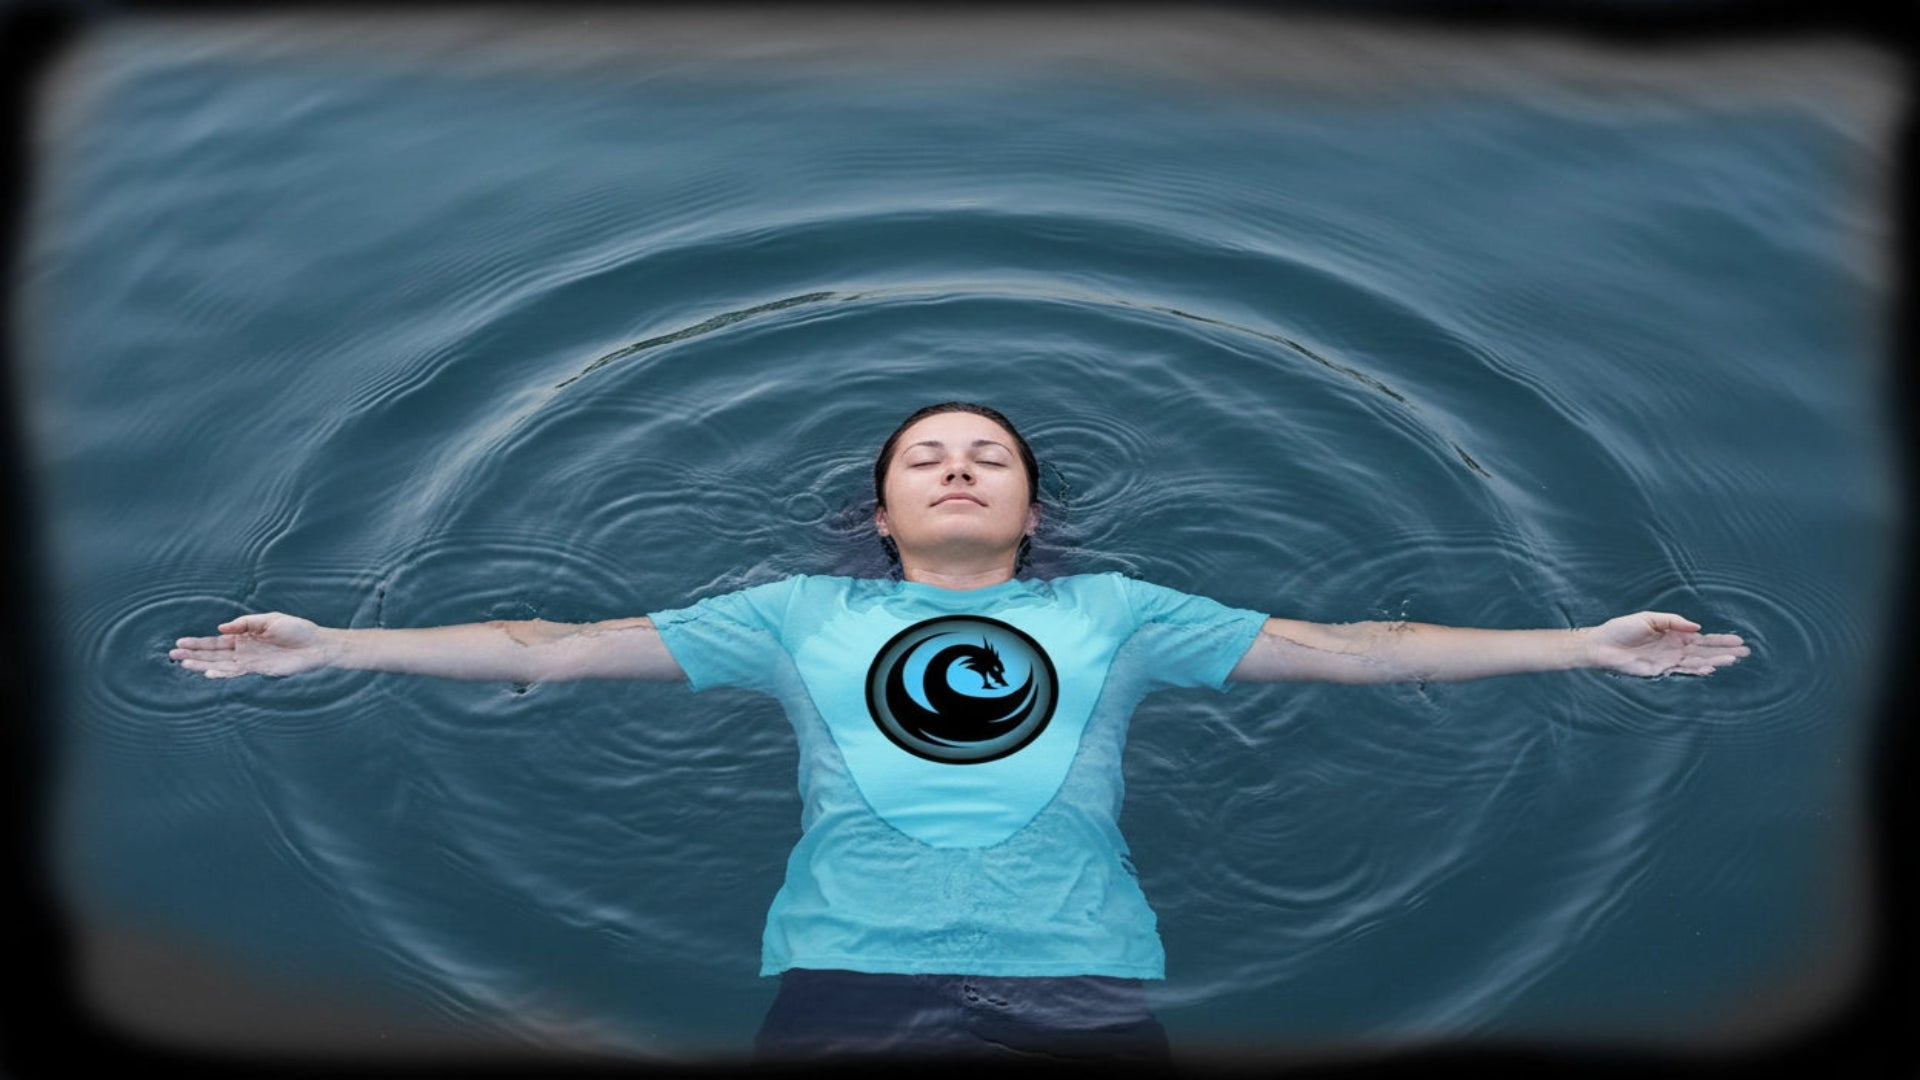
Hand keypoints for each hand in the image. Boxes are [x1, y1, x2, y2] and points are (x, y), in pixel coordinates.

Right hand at [171, 613, 333, 678]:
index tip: (180, 642)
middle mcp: (244, 649)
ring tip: (183, 664)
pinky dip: (222, 673)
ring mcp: (250, 660)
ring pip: (220, 664)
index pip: (216, 641)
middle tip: (172, 655)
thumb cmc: (297, 629)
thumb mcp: (269, 619)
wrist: (316, 645)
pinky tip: (209, 673)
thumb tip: (220, 629)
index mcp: (245, 636)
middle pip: (213, 653)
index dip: (198, 643)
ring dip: (202, 664)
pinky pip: (236, 672)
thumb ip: (244, 624)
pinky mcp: (259, 669)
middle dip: (193, 654)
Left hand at [1586, 612, 1748, 676]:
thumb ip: (1673, 622)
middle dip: (1725, 650)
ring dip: (1716, 660)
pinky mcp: (1660, 670)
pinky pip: (1682, 671)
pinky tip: (1710, 668)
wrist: (1602, 646)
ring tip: (1733, 660)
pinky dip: (1696, 670)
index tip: (1739, 640)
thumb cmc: (1621, 629)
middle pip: (1705, 650)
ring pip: (1697, 661)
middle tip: (1746, 652)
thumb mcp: (1649, 618)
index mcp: (1674, 634)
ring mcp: (1669, 660)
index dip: (1720, 639)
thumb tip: (1697, 627)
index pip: (1702, 638)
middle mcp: (1675, 648)